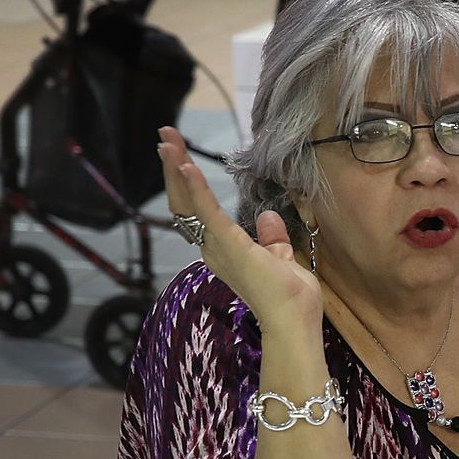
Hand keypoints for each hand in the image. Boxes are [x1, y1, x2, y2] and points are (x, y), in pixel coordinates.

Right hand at [158, 126, 322, 338]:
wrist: (294, 320)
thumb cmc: (289, 296)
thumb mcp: (280, 257)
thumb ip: (271, 237)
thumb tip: (268, 217)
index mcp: (221, 250)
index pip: (197, 210)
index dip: (186, 183)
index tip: (180, 157)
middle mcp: (210, 248)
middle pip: (184, 201)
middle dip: (173, 168)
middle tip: (165, 138)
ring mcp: (217, 246)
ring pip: (187, 202)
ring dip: (176, 169)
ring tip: (167, 141)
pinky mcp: (228, 244)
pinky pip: (207, 211)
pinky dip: (195, 187)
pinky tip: (186, 164)